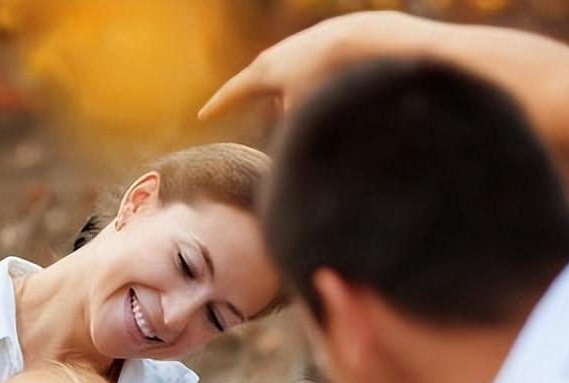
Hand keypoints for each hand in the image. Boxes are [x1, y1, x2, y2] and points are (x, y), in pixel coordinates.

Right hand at [199, 11, 432, 119]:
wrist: (366, 42)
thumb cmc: (328, 82)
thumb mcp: (299, 118)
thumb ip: (286, 138)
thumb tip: (284, 154)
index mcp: (263, 72)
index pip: (231, 93)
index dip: (216, 108)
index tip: (202, 116)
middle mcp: (275, 54)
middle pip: (264, 91)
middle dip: (271, 107)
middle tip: (272, 115)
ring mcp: (298, 46)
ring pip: (292, 86)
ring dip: (303, 100)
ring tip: (326, 106)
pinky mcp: (321, 44)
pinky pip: (314, 76)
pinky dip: (322, 87)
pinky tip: (342, 88)